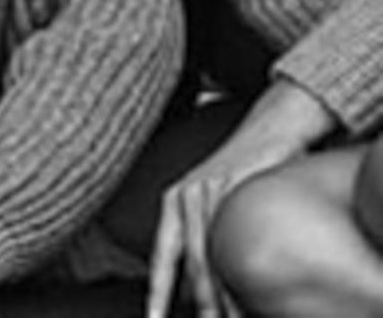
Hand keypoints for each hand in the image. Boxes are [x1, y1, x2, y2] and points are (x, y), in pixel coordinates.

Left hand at [148, 82, 332, 317]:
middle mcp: (188, 196)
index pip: (164, 257)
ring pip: (219, 255)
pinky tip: (254, 283)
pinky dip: (247, 264)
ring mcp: (217, 191)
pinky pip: (242, 234)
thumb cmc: (237, 170)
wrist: (268, 127)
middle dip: (204, 303)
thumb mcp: (206, 199)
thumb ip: (199, 237)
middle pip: (196, 264)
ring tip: (232, 315)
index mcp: (173, 202)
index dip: (158, 292)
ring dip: (228, 293)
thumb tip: (197, 287)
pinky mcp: (244, 186)